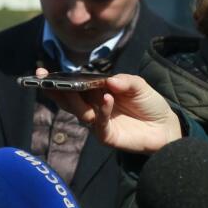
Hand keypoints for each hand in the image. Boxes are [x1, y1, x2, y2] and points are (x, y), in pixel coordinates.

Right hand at [40, 70, 182, 153]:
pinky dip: (101, 109)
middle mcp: (92, 107)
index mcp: (95, 92)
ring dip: (75, 99)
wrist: (165, 126)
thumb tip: (109, 81)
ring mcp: (98, 122)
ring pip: (79, 112)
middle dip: (56, 90)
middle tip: (46, 81)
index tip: (41, 72)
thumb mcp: (139, 85)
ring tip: (75, 87)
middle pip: (68, 100)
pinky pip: (99, 123)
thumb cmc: (149, 103)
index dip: (57, 80)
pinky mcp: (107, 136)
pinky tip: (106, 98)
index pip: (72, 86)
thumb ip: (125, 81)